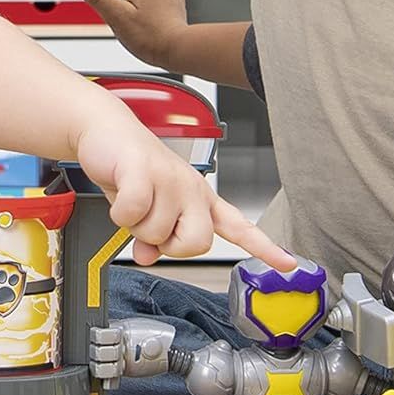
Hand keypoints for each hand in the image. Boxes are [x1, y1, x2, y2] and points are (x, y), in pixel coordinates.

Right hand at [72, 114, 291, 269]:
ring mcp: (171, 178)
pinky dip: (120, 213)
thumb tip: (147, 257)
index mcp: (199, 198)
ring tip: (130, 201)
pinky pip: (134, 212)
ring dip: (135, 226)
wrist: (105, 130)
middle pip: (199, 243)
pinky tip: (120, 194)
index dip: (264, 247)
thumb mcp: (146, 211)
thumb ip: (152, 238)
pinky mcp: (144, 170)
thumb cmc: (130, 170)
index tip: (288, 264)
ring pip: (158, 233)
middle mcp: (192, 188)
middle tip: (151, 226)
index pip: (240, 226)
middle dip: (169, 245)